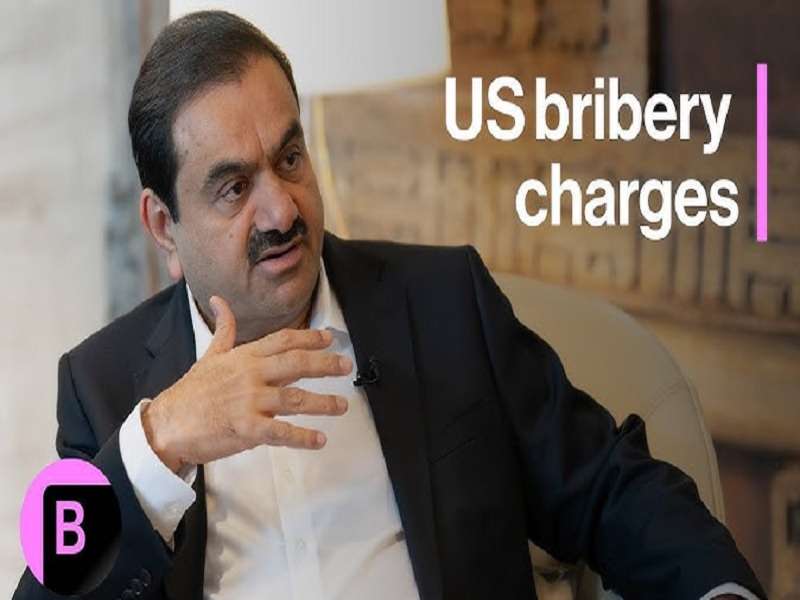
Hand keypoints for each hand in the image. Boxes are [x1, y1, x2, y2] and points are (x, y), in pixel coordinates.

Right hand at [141, 295, 351, 471]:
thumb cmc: (191, 391)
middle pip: (296, 364)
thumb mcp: (209, 355)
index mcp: (244, 357)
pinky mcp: (246, 428)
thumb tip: (220, 301)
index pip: (283, 340)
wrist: (167, 424)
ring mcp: (249, 401)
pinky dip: (302, 437)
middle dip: (325, 364)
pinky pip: (281, 432)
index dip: (309, 338)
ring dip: (323, 403)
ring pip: (295, 399)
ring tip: (342, 405)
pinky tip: (319, 439)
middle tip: (346, 366)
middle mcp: (250, 375)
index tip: (329, 338)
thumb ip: (225, 330)